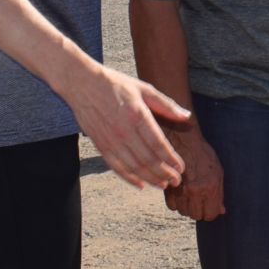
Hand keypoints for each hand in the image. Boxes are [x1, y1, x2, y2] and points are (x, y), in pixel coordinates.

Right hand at [63, 63, 189, 189]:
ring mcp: (111, 140)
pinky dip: (129, 178)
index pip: (158, 144)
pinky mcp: (100, 145)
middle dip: (164, 173)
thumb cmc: (115, 84)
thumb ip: (166, 104)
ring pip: (133, 167)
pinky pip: (116, 167)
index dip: (171, 159)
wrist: (82, 83)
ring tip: (163, 185)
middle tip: (177, 181)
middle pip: (147, 159)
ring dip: (150, 178)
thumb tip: (186, 116)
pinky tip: (140, 184)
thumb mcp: (143, 88)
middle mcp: (124, 131)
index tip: (181, 168)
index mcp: (137, 115)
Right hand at [162, 130, 223, 220]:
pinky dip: (176, 202)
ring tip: (190, 192)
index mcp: (209, 187)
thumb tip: (222, 211)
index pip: (211, 215)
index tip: (210, 206)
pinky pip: (172, 206)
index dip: (211, 212)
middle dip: (199, 210)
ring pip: (184, 212)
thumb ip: (219, 193)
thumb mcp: (217, 171)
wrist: (182, 140)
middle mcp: (194, 191)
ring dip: (187, 206)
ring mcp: (179, 190)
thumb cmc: (203, 155)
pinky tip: (180, 191)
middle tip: (200, 198)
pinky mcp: (167, 188)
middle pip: (196, 216)